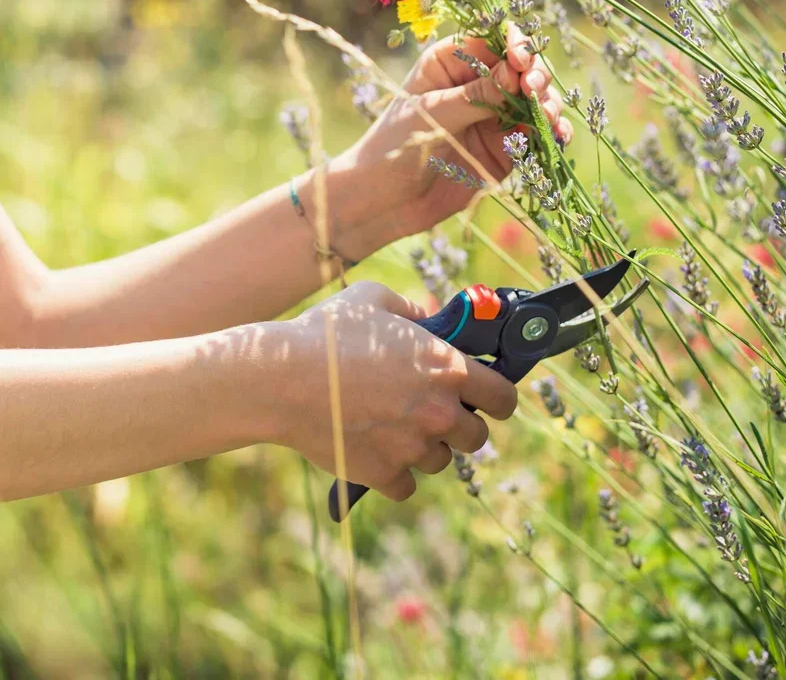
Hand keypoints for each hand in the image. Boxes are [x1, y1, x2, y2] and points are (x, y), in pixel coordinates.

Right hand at [262, 281, 517, 498]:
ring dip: (422, 448)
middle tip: (429, 413)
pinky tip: (371, 449)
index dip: (497, 398)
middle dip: (457, 426)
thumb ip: (411, 308)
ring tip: (388, 426)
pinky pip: (405, 485)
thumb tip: (427, 319)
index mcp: (447, 367)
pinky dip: (392, 472)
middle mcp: (439, 412)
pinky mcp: (385, 474)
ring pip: (439, 461)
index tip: (484, 399)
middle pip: (476, 437)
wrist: (280, 379)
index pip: (504, 398)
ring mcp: (414, 447)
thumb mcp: (371, 300)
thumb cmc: (325, 334)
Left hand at [327, 23, 569, 260]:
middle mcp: (475, 83)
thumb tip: (516, 70)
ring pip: (534, 99)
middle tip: (534, 92)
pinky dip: (552, 132)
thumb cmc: (396, 145)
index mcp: (449, 62)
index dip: (513, 44)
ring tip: (548, 117)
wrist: (386, 199)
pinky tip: (558, 136)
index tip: (521, 61)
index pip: (490, 40)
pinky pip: (536, 133)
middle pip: (520, 67)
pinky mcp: (505, 147)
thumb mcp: (434, 115)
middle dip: (535, 75)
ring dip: (548, 104)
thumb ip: (477, 95)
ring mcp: (493, 115)